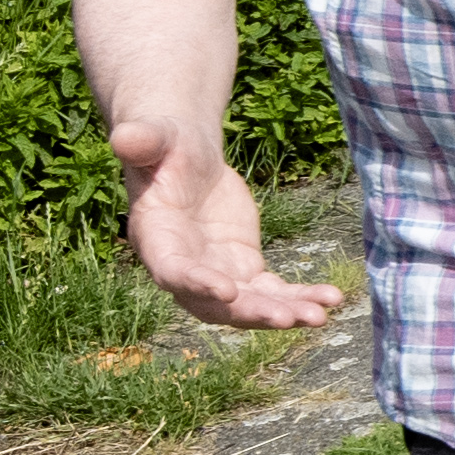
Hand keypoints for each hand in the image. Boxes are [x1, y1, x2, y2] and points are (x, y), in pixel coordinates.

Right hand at [116, 127, 335, 335]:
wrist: (189, 160)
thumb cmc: (166, 146)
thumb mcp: (157, 138)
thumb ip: (142, 141)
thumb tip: (123, 137)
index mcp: (157, 241)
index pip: (175, 272)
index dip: (198, 285)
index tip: (229, 291)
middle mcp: (185, 270)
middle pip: (217, 305)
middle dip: (252, 312)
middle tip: (288, 318)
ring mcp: (217, 274)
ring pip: (250, 305)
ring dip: (283, 313)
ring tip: (320, 316)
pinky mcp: (244, 270)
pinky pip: (273, 292)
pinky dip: (299, 298)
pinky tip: (330, 298)